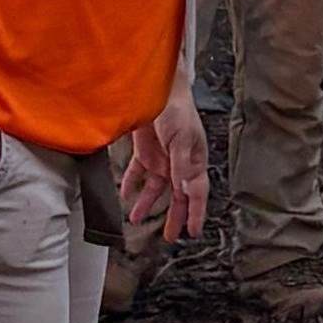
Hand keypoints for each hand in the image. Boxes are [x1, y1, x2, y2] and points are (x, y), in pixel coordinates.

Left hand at [123, 87, 209, 241]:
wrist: (156, 87)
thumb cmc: (176, 108)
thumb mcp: (181, 138)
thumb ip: (181, 165)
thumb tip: (183, 189)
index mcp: (194, 160)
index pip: (197, 193)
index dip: (196, 214)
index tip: (193, 232)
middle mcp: (179, 162)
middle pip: (177, 196)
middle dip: (173, 216)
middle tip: (168, 236)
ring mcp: (162, 157)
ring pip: (156, 188)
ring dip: (147, 203)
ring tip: (136, 219)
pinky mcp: (146, 150)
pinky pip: (138, 172)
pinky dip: (131, 183)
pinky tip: (125, 194)